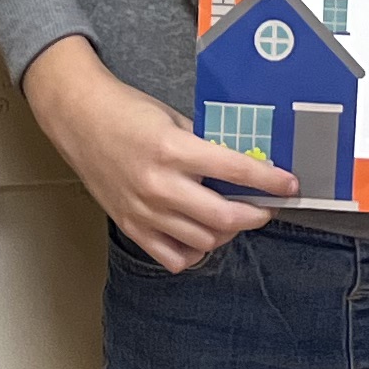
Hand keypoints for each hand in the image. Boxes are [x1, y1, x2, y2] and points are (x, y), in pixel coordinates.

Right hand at [24, 36, 292, 269]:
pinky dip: (194, 251)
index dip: (270, 180)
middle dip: (256, 215)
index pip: (235, 170)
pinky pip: (173, 257)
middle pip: (225, 218)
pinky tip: (200, 234)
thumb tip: (241, 166)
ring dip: (226, 232)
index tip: (290, 185)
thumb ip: (203, 144)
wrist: (78, 119)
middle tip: (265, 208)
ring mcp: (144, 210)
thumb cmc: (126, 112)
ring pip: (204, 241)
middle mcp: (160, 184)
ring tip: (231, 217)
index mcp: (173, 150)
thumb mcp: (172, 117)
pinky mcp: (131, 226)